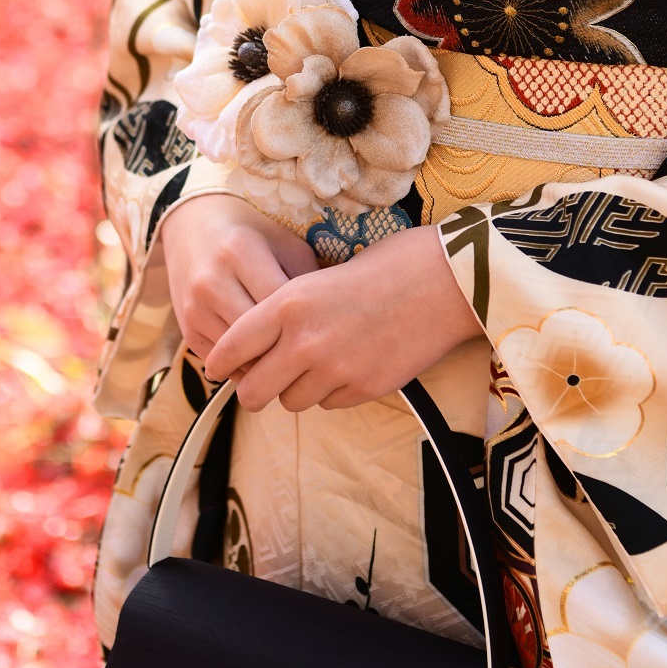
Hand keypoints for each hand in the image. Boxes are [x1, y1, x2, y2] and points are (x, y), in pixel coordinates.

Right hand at [160, 193, 318, 360]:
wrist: (193, 228)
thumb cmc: (252, 234)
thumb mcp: (285, 243)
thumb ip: (307, 279)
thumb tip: (328, 324)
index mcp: (239, 251)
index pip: (280, 305)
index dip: (307, 322)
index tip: (328, 330)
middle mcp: (211, 282)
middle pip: (259, 337)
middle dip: (289, 349)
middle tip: (317, 356)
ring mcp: (194, 310)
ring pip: (241, 358)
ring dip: (269, 366)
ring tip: (296, 362)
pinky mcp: (188, 332)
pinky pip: (225, 367)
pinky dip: (250, 369)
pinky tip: (270, 361)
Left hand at [204, 224, 481, 411]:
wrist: (448, 280)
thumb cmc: (390, 264)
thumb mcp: (323, 275)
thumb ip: (290, 309)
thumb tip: (265, 340)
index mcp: (288, 304)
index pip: (231, 347)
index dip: (219, 363)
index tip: (217, 368)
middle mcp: (304, 342)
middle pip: (253, 392)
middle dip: (254, 388)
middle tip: (261, 379)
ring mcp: (336, 370)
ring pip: (291, 402)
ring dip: (296, 389)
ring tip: (314, 365)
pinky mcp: (365, 389)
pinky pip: (329, 404)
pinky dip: (331, 391)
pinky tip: (348, 365)